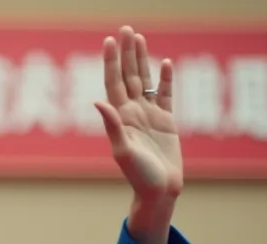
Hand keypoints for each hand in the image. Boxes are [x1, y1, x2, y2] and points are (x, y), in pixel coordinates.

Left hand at [96, 26, 183, 200]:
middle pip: (129, 75)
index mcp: (120, 117)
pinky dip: (167, 80)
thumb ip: (112, 126)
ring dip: (142, 60)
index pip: (114, 82)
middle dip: (127, 53)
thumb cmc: (138, 175)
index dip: (111, 61)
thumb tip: (98, 102)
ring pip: (146, 80)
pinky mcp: (167, 121)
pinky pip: (166, 95)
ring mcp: (149, 115)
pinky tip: (165, 63)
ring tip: (140, 38)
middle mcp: (133, 112)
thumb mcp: (122, 151)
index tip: (110, 40)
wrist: (159, 190)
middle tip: (127, 29)